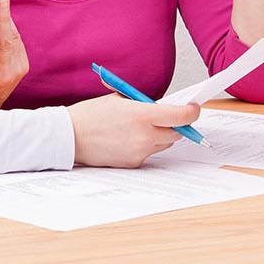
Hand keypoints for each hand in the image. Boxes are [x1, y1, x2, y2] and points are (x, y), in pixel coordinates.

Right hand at [0, 0, 28, 108]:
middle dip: (2, 18)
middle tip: (0, 0)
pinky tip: (3, 17)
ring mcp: (14, 73)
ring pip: (12, 40)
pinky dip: (10, 29)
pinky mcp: (22, 68)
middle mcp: (2, 76)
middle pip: (4, 43)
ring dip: (6, 19)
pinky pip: (17, 43)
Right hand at [67, 95, 200, 167]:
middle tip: (168, 117)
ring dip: (160, 135)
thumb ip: (143, 104)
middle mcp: (144, 136)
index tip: (193, 108)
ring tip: (140, 127)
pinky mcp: (133, 163)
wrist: (69, 137)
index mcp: (142, 115)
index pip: (181, 116)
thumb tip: (161, 107)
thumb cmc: (90, 115)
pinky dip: (146, 145)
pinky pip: (149, 153)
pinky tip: (128, 139)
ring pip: (164, 144)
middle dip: (176, 124)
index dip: (191, 112)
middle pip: (177, 132)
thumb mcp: (119, 100)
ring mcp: (139, 152)